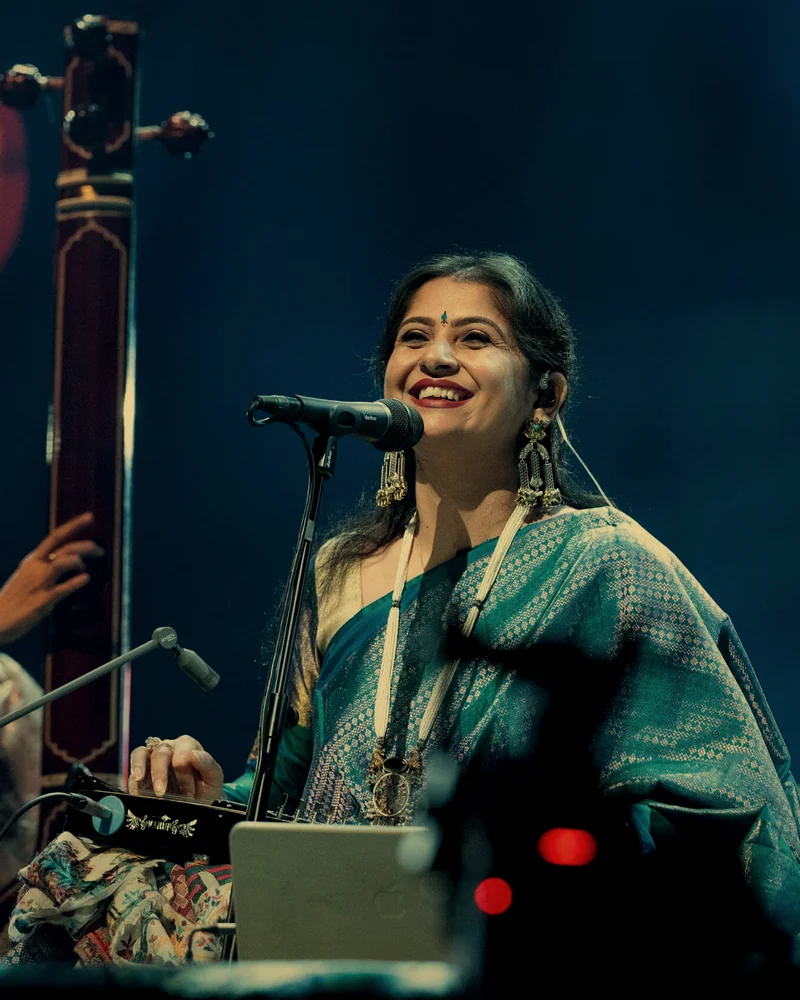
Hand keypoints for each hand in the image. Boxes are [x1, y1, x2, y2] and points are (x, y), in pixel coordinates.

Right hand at [0, 512, 103, 646]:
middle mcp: (36, 567)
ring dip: (80, 562)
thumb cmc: (14, 598)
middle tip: (101, 551)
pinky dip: (77, 582)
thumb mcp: (27, 575)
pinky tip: (86, 579)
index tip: (90, 517)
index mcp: (32, 560)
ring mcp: (40, 583)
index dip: (74, 525)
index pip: (55, 536)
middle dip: (87, 546)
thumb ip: (44, 566)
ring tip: (86, 568)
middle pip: (66, 548)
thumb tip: (67, 561)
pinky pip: (63, 588)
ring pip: (65, 562)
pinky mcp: (43, 600)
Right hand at [129, 735, 223, 801]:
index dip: (184, 763)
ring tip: (139, 779)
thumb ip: (208, 765)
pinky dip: (133, 781)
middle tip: (161, 792)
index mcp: (188, 747)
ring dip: (140, 767)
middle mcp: (169, 750)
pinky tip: (137, 793)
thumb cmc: (206, 790)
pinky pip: (132, 772)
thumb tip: (195, 754)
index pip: (183, 746)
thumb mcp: (213, 779)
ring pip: (141, 753)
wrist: (197, 808)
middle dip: (160, 772)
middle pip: (160, 752)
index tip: (184, 779)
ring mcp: (153, 762)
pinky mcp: (141, 776)